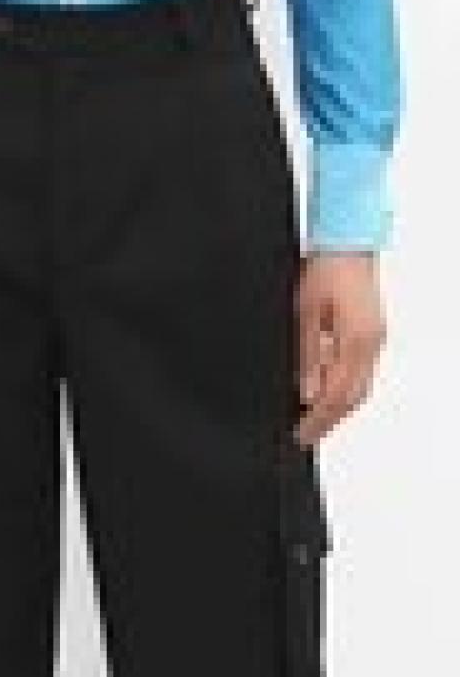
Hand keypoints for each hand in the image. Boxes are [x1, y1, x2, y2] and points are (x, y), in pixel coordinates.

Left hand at [292, 251, 387, 446]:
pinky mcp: (373, 333)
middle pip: (353, 397)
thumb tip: (308, 392)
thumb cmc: (327, 269)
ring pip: (360, 386)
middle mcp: (372, 345)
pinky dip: (344, 386)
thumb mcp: (306, 312)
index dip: (318, 419)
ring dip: (338, 405)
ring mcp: (376, 340)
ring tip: (313, 418)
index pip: (337, 395)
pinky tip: (326, 389)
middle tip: (306, 434)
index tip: (301, 434)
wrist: (349, 242)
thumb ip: (308, 355)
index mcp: (357, 342)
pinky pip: (361, 371)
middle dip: (329, 420)